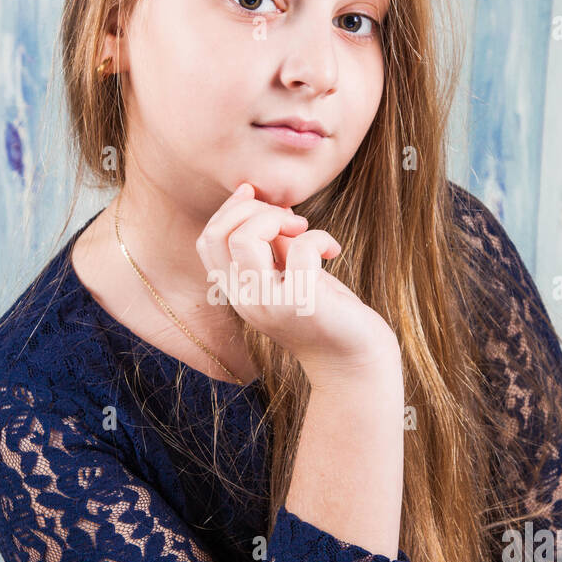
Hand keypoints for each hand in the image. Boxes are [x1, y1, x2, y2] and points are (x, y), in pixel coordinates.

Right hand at [195, 182, 399, 382]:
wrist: (354, 362)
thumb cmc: (326, 312)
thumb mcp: (292, 273)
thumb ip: (275, 245)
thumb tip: (267, 203)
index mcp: (238, 292)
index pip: (207, 241)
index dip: (231, 210)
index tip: (261, 199)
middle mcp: (246, 300)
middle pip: (218, 234)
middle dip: (253, 209)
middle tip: (291, 220)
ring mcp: (270, 304)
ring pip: (244, 238)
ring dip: (277, 218)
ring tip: (305, 229)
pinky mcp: (302, 304)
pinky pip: (301, 249)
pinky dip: (319, 237)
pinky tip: (333, 251)